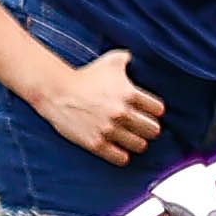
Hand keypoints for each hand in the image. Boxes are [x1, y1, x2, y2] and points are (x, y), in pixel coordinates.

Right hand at [32, 48, 168, 164]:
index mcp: (130, 94)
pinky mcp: (96, 143)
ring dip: (137, 143)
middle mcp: (122, 113)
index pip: (158, 110)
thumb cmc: (85, 75)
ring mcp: (109, 130)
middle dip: (149, 129)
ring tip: (131, 139)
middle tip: (141, 128)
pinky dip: (122, 155)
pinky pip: (122, 158)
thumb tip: (137, 57)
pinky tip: (119, 149)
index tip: (148, 113)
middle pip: (153, 130)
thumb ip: (128, 59)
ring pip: (140, 146)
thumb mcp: (110, 61)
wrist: (57, 91)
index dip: (154, 112)